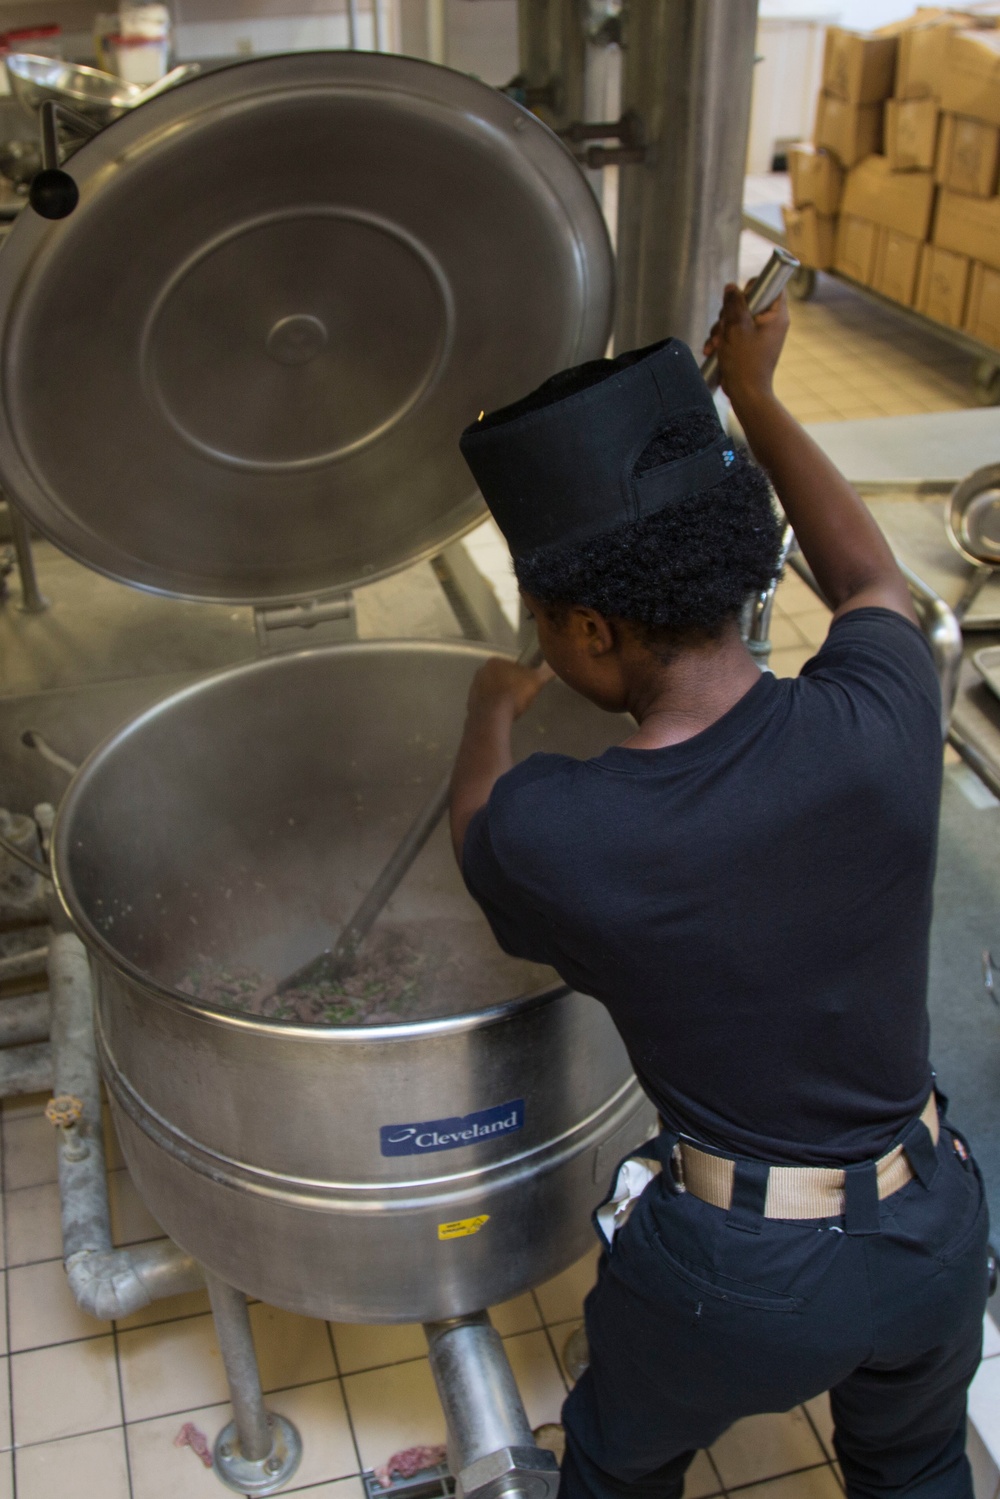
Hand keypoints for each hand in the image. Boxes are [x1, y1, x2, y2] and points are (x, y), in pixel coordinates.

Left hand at [467, 657, 554, 719]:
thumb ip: (546, 671)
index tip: (527, 685)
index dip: (521, 675)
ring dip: (500, 695)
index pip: (511, 665)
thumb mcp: (536, 681)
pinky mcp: (470, 702)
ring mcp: (473, 687)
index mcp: (495, 661)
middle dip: (509, 684)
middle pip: (500, 676)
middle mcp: (481, 671)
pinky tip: (501, 714)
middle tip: (520, 697)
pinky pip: (485, 702)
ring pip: (492, 689)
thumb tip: (555, 664)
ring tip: (511, 707)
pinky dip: (492, 706)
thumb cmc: (514, 694)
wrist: (492, 717)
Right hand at [702, 281, 788, 411]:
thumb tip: (731, 287)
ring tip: (716, 344)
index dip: (753, 287)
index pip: (771, 286)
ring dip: (721, 329)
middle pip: (748, 302)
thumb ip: (734, 303)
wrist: (745, 394)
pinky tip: (712, 350)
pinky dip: (722, 339)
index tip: (740, 298)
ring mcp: (759, 335)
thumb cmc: (744, 363)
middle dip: (729, 313)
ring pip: (736, 318)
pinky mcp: (748, 345)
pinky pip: (733, 333)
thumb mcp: (736, 327)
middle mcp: (770, 323)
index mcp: (776, 316)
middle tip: (723, 327)